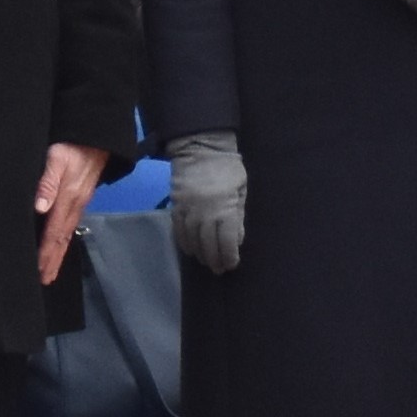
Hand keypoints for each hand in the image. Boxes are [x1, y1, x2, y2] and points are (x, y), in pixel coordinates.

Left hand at [31, 143, 107, 282]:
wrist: (96, 138)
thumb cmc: (71, 147)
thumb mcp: (55, 158)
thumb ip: (47, 183)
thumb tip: (39, 208)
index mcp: (67, 198)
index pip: (53, 232)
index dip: (45, 252)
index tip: (38, 269)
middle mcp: (74, 206)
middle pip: (61, 239)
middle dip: (52, 260)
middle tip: (44, 279)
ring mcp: (79, 204)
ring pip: (67, 234)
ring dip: (58, 254)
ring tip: (50, 271)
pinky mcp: (81, 200)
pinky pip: (71, 226)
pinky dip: (64, 241)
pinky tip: (60, 247)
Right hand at [167, 132, 248, 274]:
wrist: (201, 147)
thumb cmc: (228, 168)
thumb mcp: (241, 189)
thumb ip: (239, 214)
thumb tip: (237, 239)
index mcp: (224, 208)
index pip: (226, 241)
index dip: (229, 256)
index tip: (232, 264)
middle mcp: (204, 213)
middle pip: (208, 244)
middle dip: (214, 259)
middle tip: (219, 269)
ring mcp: (188, 210)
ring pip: (192, 240)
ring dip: (199, 254)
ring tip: (206, 261)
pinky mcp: (176, 206)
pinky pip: (178, 229)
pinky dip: (184, 242)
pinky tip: (190, 249)